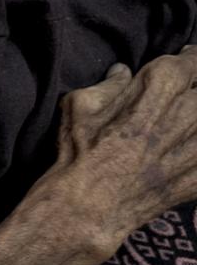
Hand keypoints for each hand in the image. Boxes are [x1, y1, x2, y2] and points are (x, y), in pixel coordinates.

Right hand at [50, 47, 196, 245]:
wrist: (87, 205)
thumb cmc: (79, 152)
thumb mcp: (80, 106)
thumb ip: (108, 84)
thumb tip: (122, 72)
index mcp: (157, 89)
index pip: (191, 61)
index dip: (189, 58)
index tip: (185, 60)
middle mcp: (185, 114)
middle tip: (186, 90)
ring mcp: (196, 148)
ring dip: (195, 119)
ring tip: (185, 121)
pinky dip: (196, 151)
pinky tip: (185, 149)